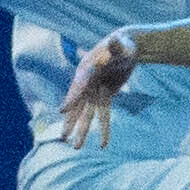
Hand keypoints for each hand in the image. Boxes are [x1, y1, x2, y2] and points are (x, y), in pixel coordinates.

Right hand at [49, 30, 140, 148]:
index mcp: (86, 70)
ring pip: (87, 114)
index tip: (62, 111)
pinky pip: (103, 115)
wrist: (127, 47)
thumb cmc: (122, 44)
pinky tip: (103, 145)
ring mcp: (95, 91)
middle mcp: (87, 83)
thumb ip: (116, 46)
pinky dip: (103, 128)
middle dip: (70, 121)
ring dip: (82, 130)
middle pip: (77, 105)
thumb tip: (115, 42)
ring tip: (76, 147)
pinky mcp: (106, 96)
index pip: (78, 86)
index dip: (71, 98)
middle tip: (62, 137)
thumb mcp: (120, 45)